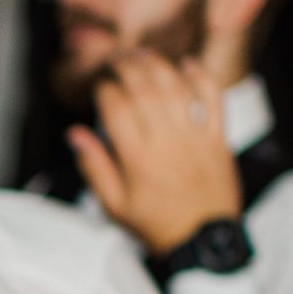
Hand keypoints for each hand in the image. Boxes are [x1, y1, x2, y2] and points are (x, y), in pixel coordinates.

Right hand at [69, 49, 240, 255]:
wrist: (202, 238)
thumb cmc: (154, 223)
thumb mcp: (113, 205)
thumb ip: (93, 166)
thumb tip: (75, 133)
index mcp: (137, 158)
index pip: (116, 107)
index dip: (104, 89)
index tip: (100, 86)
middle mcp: (166, 142)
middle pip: (144, 89)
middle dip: (128, 68)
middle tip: (118, 61)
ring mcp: (195, 137)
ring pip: (175, 88)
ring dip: (158, 65)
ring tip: (144, 55)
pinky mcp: (218, 138)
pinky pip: (212, 99)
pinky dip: (201, 77)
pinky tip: (187, 64)